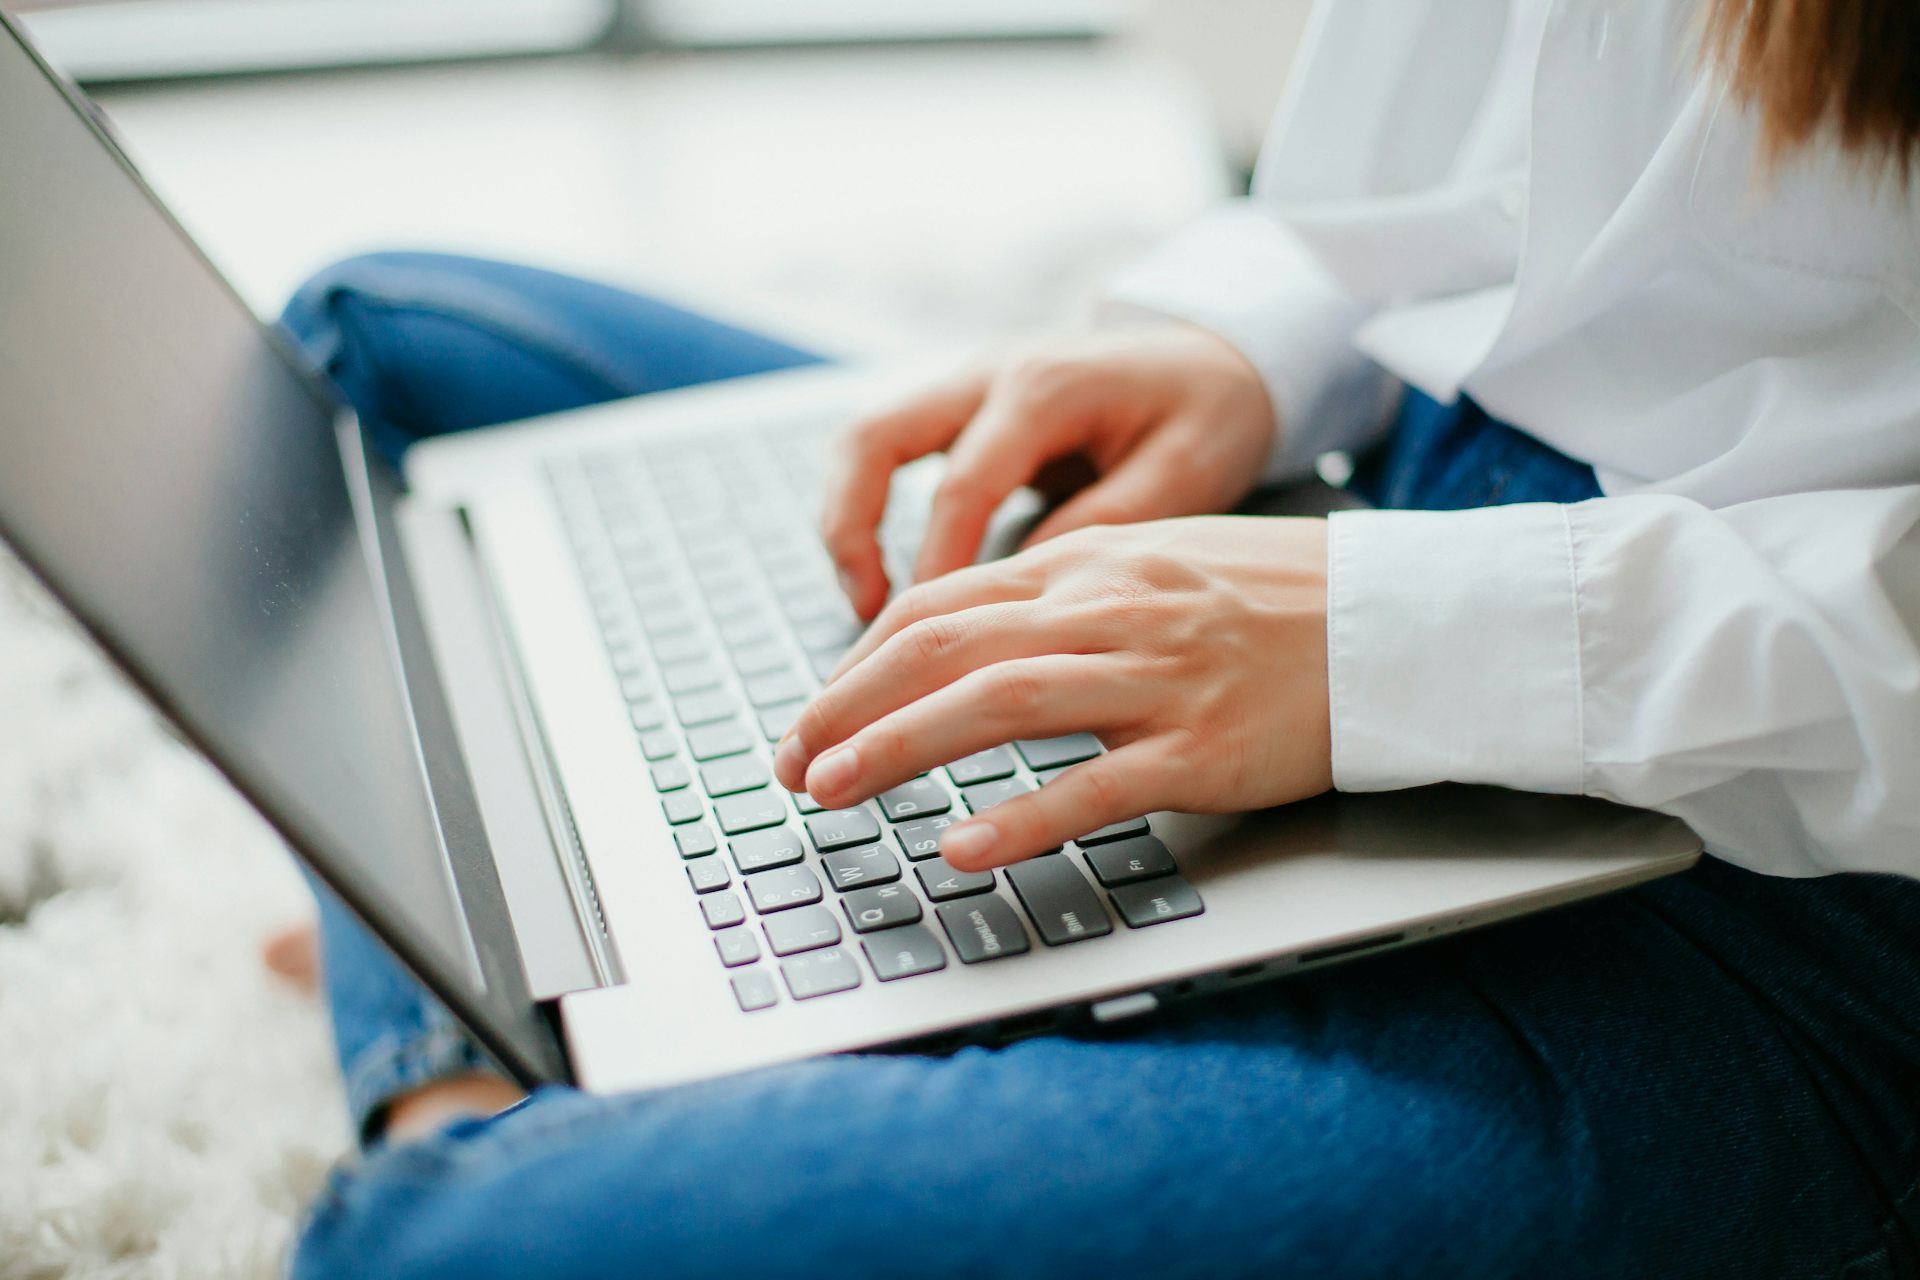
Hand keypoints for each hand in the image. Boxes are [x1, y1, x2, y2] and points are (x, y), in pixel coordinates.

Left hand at [773, 517, 1331, 869]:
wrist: (1395, 623)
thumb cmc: (1273, 597)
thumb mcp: (1154, 561)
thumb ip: (1062, 588)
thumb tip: (965, 629)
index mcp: (1088, 562)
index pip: (938, 603)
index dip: (858, 661)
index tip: (816, 712)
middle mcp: (1107, 608)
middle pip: (943, 645)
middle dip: (848, 706)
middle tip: (790, 762)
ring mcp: (1155, 677)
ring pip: (997, 700)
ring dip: (897, 748)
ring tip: (832, 792)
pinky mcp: (1203, 749)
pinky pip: (1095, 784)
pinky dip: (1021, 817)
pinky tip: (962, 850)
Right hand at [819, 323, 1276, 620]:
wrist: (1220, 353)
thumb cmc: (1211, 413)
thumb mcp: (1187, 470)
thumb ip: (1108, 523)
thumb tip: (1025, 590)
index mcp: (1046, 387)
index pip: (963, 483)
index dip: (938, 565)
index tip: (931, 640)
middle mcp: (989, 374)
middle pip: (872, 439)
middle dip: (850, 529)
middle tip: (866, 613)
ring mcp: (968, 384)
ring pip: (863, 440)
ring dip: (847, 519)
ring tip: (865, 603)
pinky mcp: (963, 406)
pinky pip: (889, 451)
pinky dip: (871, 510)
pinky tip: (892, 575)